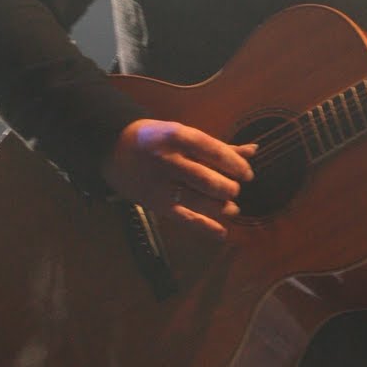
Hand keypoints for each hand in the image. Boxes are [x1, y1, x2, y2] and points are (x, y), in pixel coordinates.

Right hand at [100, 119, 255, 238]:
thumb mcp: (184, 134)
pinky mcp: (155, 204)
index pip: (214, 151)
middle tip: (233, 190)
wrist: (113, 148)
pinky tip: (221, 232)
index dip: (235, 165)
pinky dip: (205, 227)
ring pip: (199, 200)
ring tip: (230, 207)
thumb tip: (254, 151)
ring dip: (221, 206)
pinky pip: (184, 218)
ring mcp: (160, 184)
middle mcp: (168, 160)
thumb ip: (218, 146)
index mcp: (178, 136)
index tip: (247, 174)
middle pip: (208, 180)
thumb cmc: (156, 138)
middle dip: (228, 188)